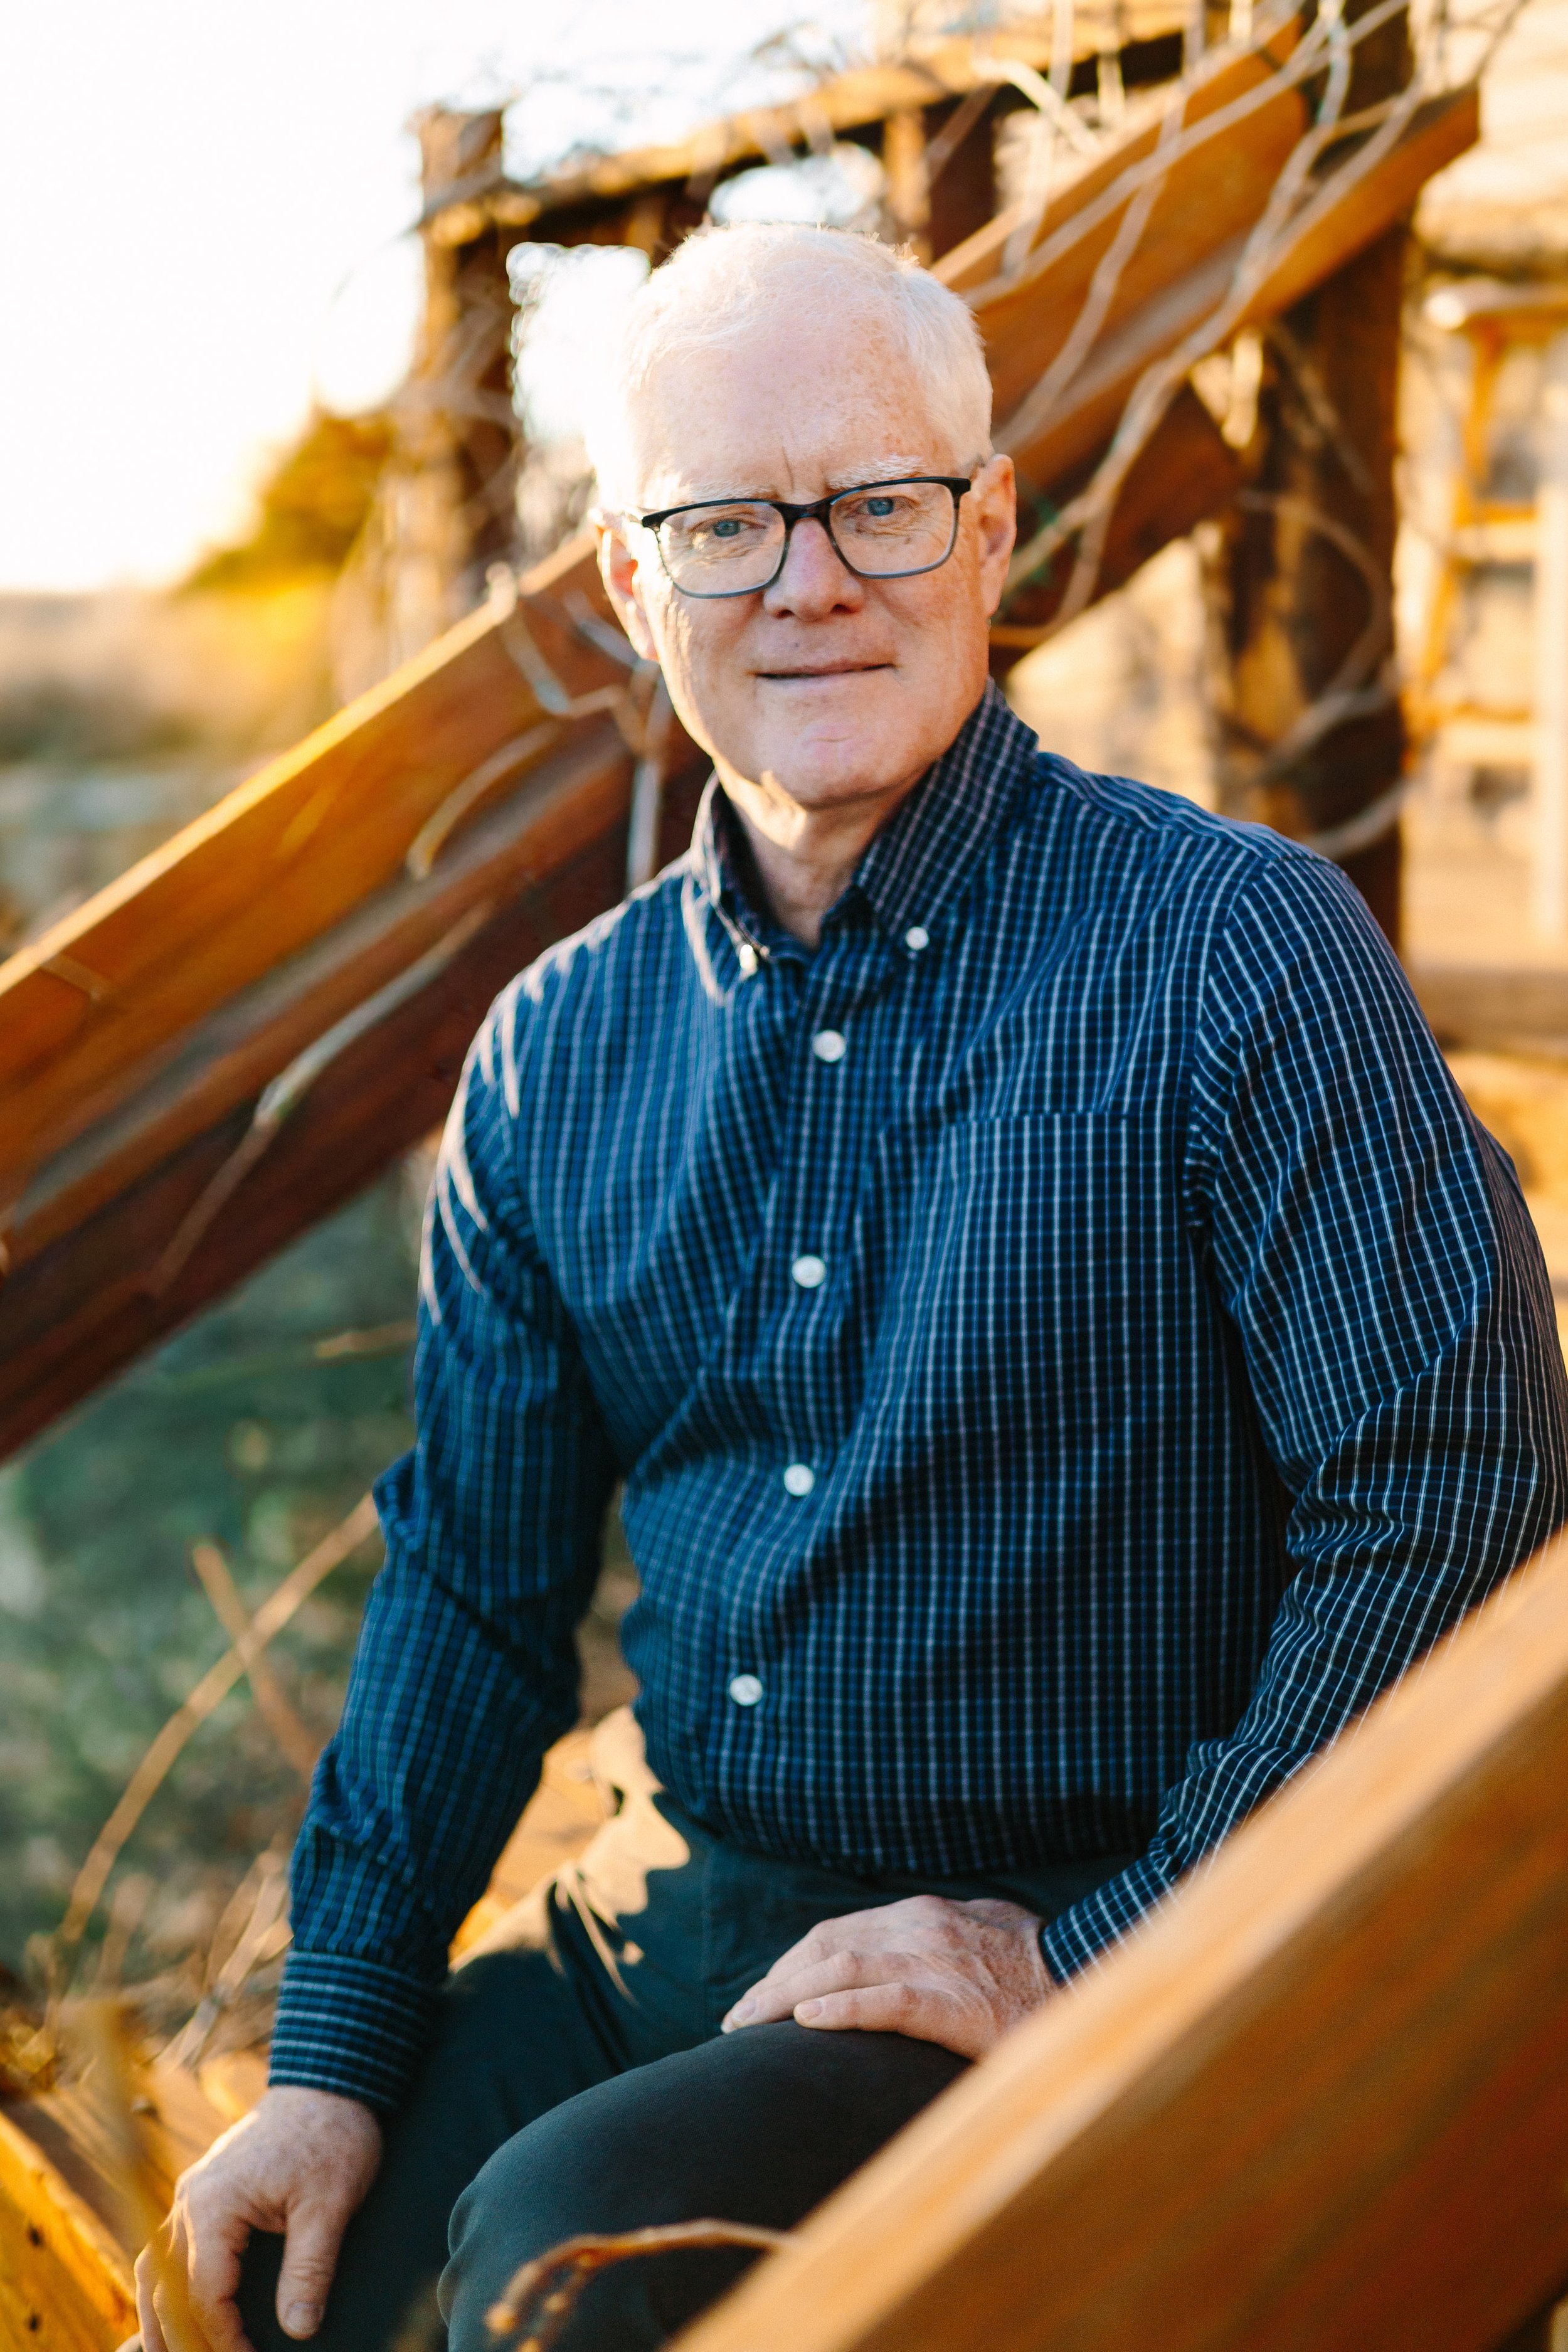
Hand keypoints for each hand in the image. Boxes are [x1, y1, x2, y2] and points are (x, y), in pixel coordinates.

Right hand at [135, 2086, 382, 2351]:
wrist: (329, 2080)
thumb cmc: (331, 2135)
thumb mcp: (331, 2204)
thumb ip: (310, 2268)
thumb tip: (300, 2328)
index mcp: (215, 2204)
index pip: (205, 2293)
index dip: (223, 2338)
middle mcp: (191, 2200)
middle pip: (164, 2288)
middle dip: (176, 2337)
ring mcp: (193, 2194)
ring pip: (155, 2269)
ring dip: (160, 2316)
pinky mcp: (205, 2193)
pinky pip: (170, 2248)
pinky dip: (168, 2286)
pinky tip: (179, 2311)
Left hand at [720, 1894, 1050, 2058]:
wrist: (1091, 1979)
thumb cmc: (1038, 1966)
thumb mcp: (982, 1933)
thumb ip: (940, 1939)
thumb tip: (903, 1955)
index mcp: (923, 1913)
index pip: (836, 1931)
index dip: (791, 1962)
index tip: (763, 1993)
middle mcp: (919, 1927)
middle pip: (824, 1944)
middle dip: (774, 1980)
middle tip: (737, 2017)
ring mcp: (934, 1962)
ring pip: (839, 1966)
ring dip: (783, 1996)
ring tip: (746, 2025)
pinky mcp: (951, 2002)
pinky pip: (882, 2000)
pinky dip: (838, 2008)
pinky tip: (806, 2023)